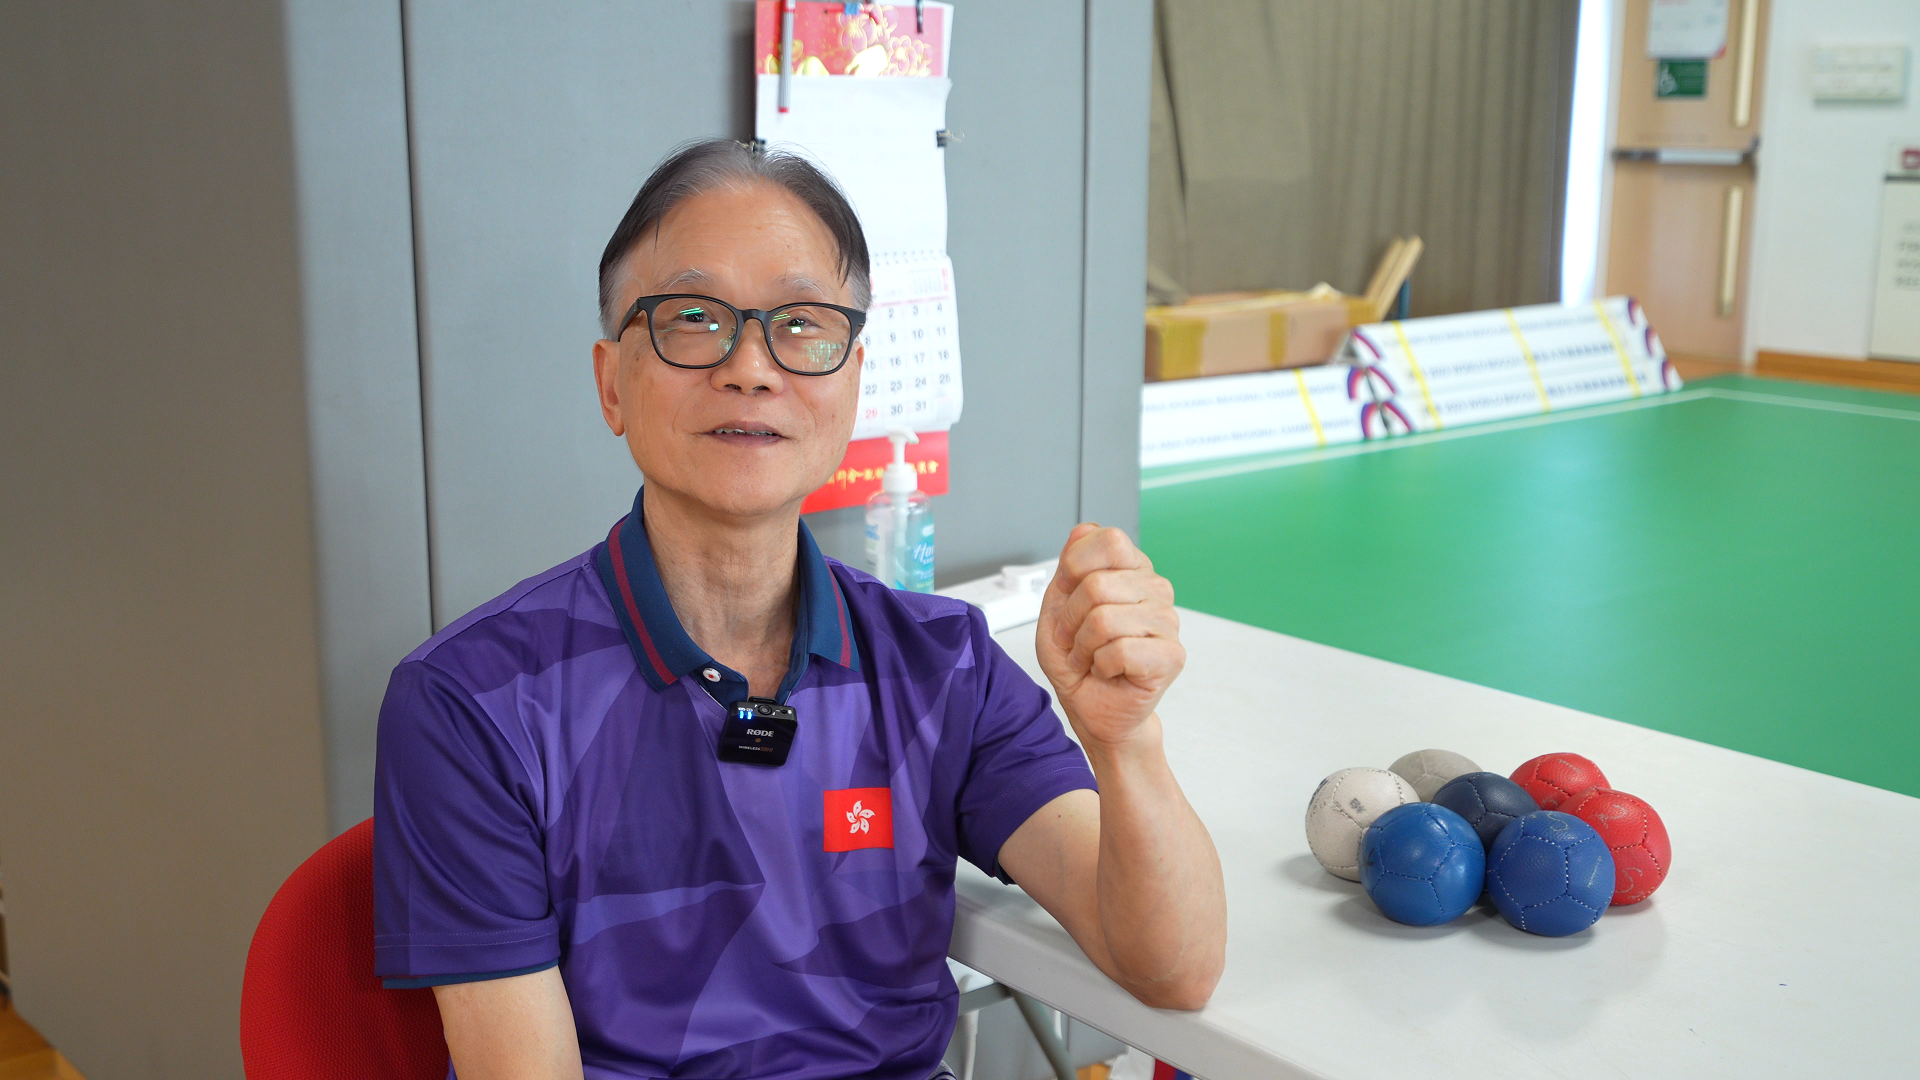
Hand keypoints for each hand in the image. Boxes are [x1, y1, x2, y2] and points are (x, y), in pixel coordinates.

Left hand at [1034, 524, 1183, 747]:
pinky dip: (1100, 666)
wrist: (1092, 708)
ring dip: (1083, 647)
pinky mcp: (1171, 655)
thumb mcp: (1056, 608)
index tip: (1067, 596)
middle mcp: (1154, 589)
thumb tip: (1084, 529)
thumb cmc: (1078, 660)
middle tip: (1076, 640)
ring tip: (1091, 657)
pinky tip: (1108, 671)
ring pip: (1104, 618)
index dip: (1075, 568)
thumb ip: (1069, 568)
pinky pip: (1120, 650)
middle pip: (1097, 584)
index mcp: (1131, 569)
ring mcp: (1167, 621)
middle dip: (1070, 620)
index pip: (1109, 539)